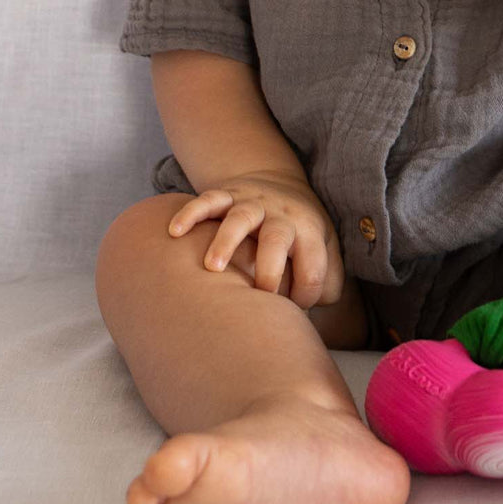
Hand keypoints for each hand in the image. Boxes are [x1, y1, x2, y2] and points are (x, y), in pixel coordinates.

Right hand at [167, 171, 343, 308]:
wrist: (280, 187)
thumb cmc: (301, 235)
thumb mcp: (326, 252)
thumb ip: (328, 284)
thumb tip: (310, 317)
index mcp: (310, 233)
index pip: (313, 267)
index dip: (305, 294)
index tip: (292, 309)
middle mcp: (281, 216)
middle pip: (277, 238)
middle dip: (269, 268)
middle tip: (260, 294)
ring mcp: (253, 204)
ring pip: (240, 218)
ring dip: (226, 241)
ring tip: (211, 268)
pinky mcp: (228, 195)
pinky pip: (208, 199)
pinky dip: (192, 213)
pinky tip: (175, 231)